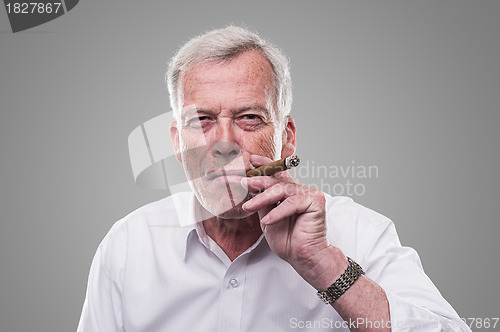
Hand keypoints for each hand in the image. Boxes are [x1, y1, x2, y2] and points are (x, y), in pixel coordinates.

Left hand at [241, 155, 347, 289]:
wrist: (303, 258)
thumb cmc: (289, 241)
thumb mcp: (267, 218)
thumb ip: (262, 203)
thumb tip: (247, 187)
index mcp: (290, 192)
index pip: (276, 174)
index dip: (265, 165)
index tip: (251, 160)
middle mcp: (300, 190)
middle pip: (276, 180)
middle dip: (256, 180)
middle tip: (241, 182)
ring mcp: (309, 194)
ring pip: (282, 190)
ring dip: (262, 198)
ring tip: (248, 206)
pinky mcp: (316, 202)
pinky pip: (292, 203)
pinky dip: (278, 212)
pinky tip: (267, 220)